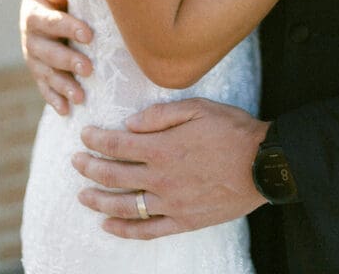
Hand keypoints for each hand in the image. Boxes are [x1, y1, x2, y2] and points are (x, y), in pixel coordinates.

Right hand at [20, 0, 93, 113]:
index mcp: (34, 11)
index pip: (51, 21)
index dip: (69, 28)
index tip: (89, 35)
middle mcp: (30, 36)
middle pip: (47, 52)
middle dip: (67, 61)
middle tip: (89, 68)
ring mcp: (33, 55)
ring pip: (45, 73)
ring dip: (62, 85)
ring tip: (81, 97)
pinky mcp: (39, 69)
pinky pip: (44, 86)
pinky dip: (54, 99)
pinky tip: (67, 110)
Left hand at [73, 98, 268, 238]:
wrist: (263, 164)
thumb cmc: (232, 130)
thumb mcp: (198, 108)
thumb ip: (161, 114)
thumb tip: (130, 123)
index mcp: (162, 147)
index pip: (117, 144)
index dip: (96, 140)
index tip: (84, 135)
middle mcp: (161, 177)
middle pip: (114, 175)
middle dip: (89, 168)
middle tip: (75, 162)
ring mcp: (171, 203)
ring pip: (124, 206)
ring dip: (98, 200)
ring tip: (82, 195)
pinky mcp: (183, 221)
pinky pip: (146, 230)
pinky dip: (123, 229)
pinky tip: (108, 225)